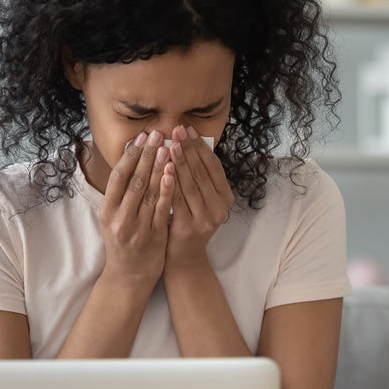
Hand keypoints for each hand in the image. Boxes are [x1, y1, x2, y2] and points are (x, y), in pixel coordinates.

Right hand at [99, 129, 175, 286]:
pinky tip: (172, 173)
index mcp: (107, 211)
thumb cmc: (123, 242)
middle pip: (133, 180)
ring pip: (147, 192)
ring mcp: (136, 227)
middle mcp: (119, 218)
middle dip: (145, 156)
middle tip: (156, 134)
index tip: (140, 137)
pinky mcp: (153, 235)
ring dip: (158, 167)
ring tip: (166, 147)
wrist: (129, 276)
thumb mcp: (113, 218)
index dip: (129, 155)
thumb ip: (122, 194)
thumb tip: (133, 160)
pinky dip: (166, 189)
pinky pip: (161, 208)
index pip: (118, 177)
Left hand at [166, 125, 233, 269]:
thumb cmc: (188, 224)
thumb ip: (197, 178)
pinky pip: (177, 199)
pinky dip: (169, 182)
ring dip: (179, 161)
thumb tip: (186, 144)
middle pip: (202, 172)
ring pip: (190, 184)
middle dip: (188, 149)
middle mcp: (220, 208)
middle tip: (176, 129)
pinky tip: (162, 168)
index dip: (201, 147)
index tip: (188, 129)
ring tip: (168, 143)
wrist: (184, 259)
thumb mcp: (199, 201)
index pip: (213, 166)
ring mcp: (206, 218)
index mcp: (226, 198)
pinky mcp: (189, 226)